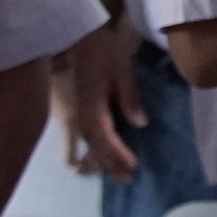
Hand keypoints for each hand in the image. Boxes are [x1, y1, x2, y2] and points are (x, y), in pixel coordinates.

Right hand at [56, 19, 145, 178]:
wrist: (79, 37)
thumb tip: (140, 124)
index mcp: (91, 104)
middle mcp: (80, 113)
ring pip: (87, 143)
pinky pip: (85, 136)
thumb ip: (130, 97)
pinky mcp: (78, 109)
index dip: (116, 153)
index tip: (131, 165)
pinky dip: (94, 150)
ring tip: (117, 174)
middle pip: (94, 145)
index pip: (103, 135)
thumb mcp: (122, 70)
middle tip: (129, 178)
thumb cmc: (103, 51)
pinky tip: (100, 159)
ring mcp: (76, 112)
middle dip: (110, 163)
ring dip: (101, 160)